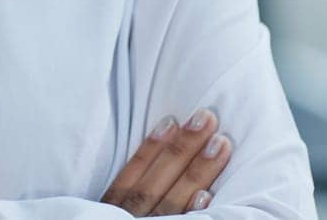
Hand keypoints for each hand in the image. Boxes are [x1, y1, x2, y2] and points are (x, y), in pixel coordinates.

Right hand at [100, 107, 231, 215]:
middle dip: (181, 149)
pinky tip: (207, 195)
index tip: (172, 120)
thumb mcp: (107, 208)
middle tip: (206, 118)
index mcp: (112, 208)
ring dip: (196, 173)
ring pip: (171, 202)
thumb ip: (124, 189)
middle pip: (153, 183)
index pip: (130, 176)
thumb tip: (158, 144)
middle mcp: (128, 219)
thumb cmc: (120, 218)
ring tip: (220, 144)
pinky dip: (191, 213)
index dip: (150, 147)